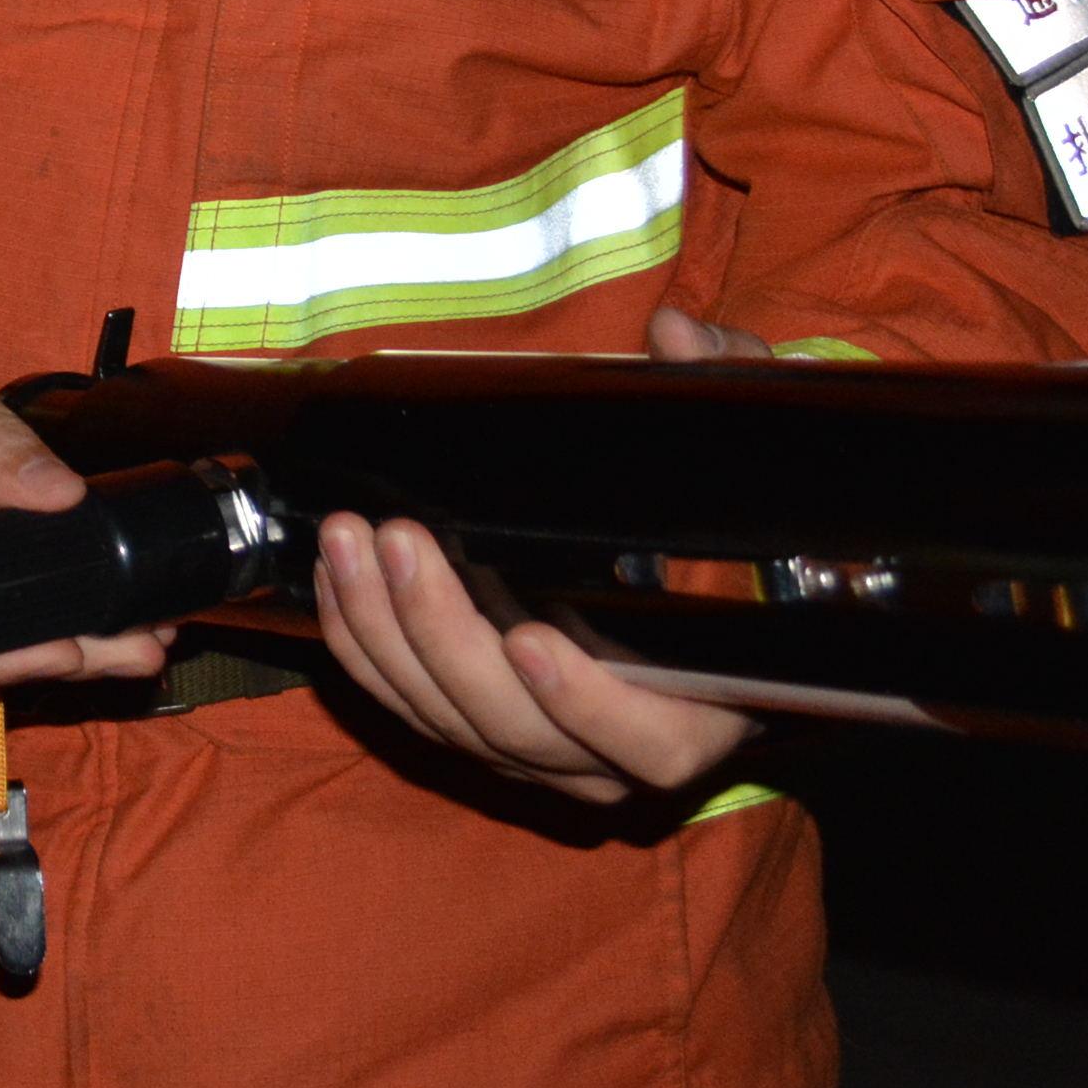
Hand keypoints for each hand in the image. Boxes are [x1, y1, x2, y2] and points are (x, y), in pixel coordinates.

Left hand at [308, 307, 777, 803]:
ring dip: (384, 635)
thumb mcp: (749, 450)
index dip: (586, 705)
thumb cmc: (735, 530)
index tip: (530, 639)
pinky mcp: (478, 730)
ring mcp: (542, 751)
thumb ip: (726, 388)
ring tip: (348, 543)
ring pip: (447, 719)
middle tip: (399, 540)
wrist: (703, 583)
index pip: (649, 742)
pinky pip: (407, 706)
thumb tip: (675, 335)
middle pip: (515, 728)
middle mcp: (618, 751)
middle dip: (442, 634)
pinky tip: (337, 581)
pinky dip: (363, 649)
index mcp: (706, 706)